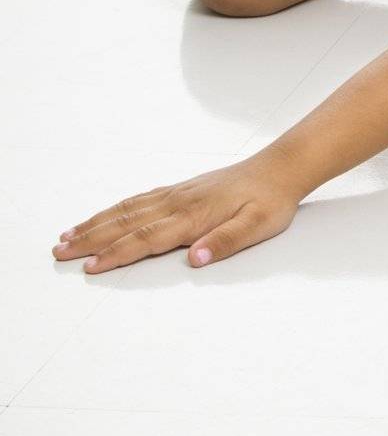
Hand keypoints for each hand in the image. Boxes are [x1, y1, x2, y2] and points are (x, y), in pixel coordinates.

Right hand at [51, 155, 305, 273]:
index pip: (146, 239)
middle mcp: (179, 203)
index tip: (90, 267)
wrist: (281, 168)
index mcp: (194, 217)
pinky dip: (116, 208)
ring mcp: (178, 194)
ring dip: (96, 222)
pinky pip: (140, 198)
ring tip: (68, 234)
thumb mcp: (258, 226)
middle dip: (91, 239)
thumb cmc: (271, 201)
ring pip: (128, 209)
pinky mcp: (182, 189)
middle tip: (59, 252)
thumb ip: (226, 242)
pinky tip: (105, 214)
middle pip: (126, 223)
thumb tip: (196, 258)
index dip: (116, 255)